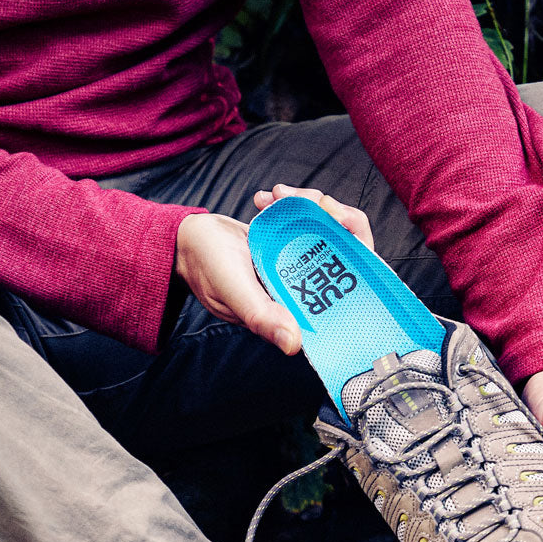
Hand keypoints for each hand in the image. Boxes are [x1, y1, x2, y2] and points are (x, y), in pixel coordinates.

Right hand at [174, 185, 373, 356]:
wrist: (186, 242)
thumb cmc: (207, 268)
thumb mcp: (235, 291)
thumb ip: (263, 316)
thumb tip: (295, 346)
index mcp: (298, 308)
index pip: (346, 286)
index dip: (356, 252)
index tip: (342, 221)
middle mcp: (303, 288)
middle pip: (344, 251)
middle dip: (334, 218)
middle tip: (315, 200)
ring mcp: (297, 264)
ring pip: (325, 229)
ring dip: (310, 204)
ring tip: (280, 195)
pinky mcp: (288, 244)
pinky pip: (306, 220)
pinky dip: (294, 202)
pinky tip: (270, 197)